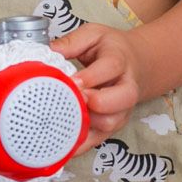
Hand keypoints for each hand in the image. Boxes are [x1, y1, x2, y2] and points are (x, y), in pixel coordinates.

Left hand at [51, 24, 141, 144]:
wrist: (136, 64)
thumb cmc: (110, 50)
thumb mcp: (93, 35)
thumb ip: (71, 42)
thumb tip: (45, 51)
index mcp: (119, 60)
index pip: (111, 67)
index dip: (91, 76)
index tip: (71, 81)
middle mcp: (126, 87)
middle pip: (123, 98)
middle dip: (97, 101)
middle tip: (74, 98)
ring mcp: (121, 109)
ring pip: (111, 122)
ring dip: (87, 123)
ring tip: (63, 118)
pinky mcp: (113, 124)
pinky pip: (99, 140)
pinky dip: (81, 145)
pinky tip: (62, 145)